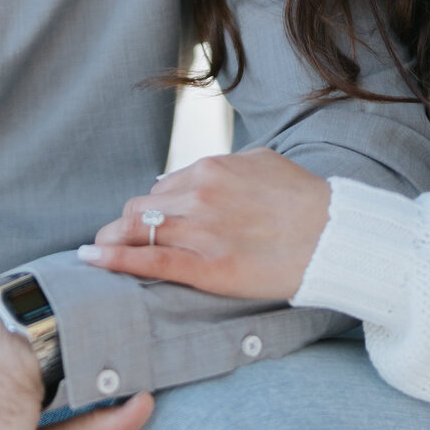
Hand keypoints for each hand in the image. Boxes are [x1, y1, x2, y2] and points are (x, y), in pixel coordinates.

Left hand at [83, 149, 330, 300]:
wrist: (335, 237)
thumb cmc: (305, 201)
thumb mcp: (263, 162)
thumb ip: (228, 166)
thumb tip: (203, 172)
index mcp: (212, 168)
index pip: (161, 187)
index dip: (150, 208)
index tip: (144, 221)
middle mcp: (200, 194)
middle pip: (141, 208)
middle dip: (125, 225)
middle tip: (117, 239)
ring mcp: (202, 231)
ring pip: (137, 230)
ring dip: (113, 241)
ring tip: (97, 252)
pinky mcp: (207, 267)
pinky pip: (149, 260)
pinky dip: (116, 259)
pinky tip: (94, 260)